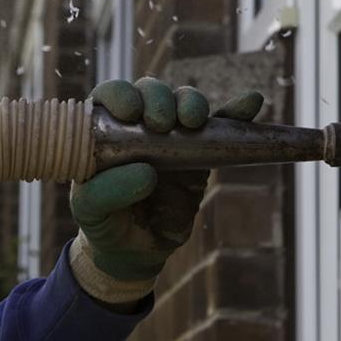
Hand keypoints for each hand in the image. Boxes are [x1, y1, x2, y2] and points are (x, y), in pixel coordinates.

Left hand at [69, 77, 263, 307]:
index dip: (121, 95)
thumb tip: (146, 172)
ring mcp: (173, 137)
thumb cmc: (104, 223)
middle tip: (163, 123)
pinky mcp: (201, 153)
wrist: (135, 249)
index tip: (130, 113)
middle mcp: (139, 126)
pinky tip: (251, 103)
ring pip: (185, 103)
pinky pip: (220, 128)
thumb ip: (104, 193)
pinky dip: (236, 113)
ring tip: (193, 121)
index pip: (111, 95)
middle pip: (151, 91)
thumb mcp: (89, 212)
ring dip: (192, 103)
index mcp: (105, 130)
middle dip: (159, 98)